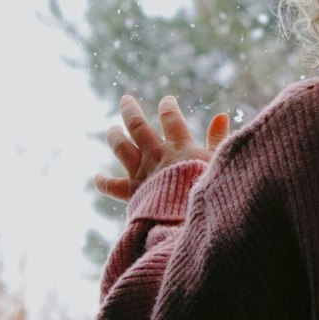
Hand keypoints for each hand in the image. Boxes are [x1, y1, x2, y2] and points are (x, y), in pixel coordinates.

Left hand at [93, 93, 231, 201]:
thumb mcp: (217, 162)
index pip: (171, 119)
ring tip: (111, 129)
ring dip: (115, 137)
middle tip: (125, 99)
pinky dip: (103, 182)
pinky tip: (96, 177)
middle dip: (131, 111)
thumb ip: (218, 139)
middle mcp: (156, 155)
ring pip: (122, 148)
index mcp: (179, 146)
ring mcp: (142, 172)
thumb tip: (222, 115)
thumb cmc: (207, 191)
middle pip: (138, 126)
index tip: (166, 100)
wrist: (186, 219)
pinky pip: (112, 186)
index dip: (168, 107)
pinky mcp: (132, 193)